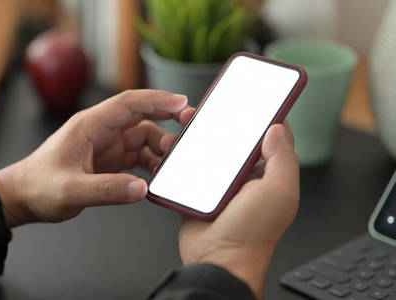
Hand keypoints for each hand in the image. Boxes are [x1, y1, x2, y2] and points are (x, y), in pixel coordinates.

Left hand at [0, 90, 193, 227]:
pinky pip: (136, 155)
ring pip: (141, 137)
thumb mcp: (70, 191)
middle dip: (167, 120)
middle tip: (190, 132)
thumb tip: (141, 188)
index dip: (157, 100)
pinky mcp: (106, 160)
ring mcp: (104, 145)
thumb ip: (106, 190)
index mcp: (88, 126)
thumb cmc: (38, 187)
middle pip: (140, 117)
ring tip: (174, 163)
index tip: (182, 104)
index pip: (128, 103)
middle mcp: (99, 131)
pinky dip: (150, 163)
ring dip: (160, 147)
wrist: (22, 197)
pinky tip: (158, 176)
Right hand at [174, 122, 298, 298]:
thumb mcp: (278, 192)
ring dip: (196, 137)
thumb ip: (282, 159)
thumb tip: (277, 128)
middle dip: (220, 121)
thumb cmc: (251, 234)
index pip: (268, 136)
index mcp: (266, 174)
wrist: (217, 261)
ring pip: (206, 150)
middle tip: (208, 108)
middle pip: (232, 139)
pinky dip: (179, 157)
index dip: (262, 115)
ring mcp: (218, 184)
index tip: (252, 97)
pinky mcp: (195, 192)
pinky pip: (186, 168)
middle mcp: (243, 177)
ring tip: (185, 126)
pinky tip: (172, 148)